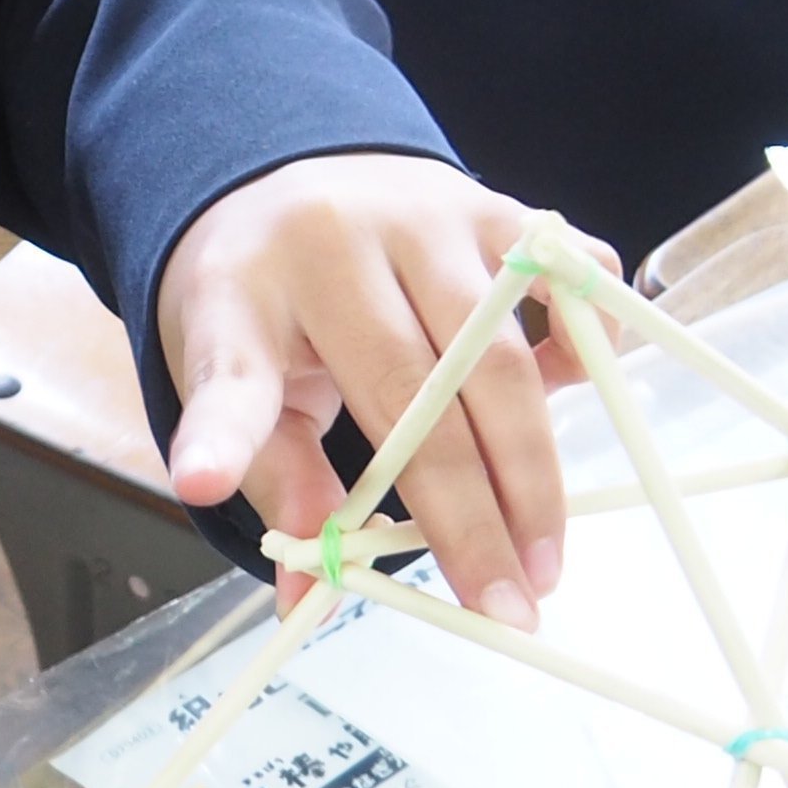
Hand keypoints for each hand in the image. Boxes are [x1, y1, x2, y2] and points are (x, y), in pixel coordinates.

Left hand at [155, 152, 587, 630]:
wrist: (282, 182)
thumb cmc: (258, 300)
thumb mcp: (228, 374)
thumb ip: (270, 476)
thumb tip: (310, 595)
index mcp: (247, 288)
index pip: (237, 377)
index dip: (224, 439)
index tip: (202, 488)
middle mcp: (342, 240)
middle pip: (418, 390)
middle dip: (468, 512)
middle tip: (501, 606)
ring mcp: (430, 215)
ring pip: (500, 353)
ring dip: (534, 467)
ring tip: (543, 560)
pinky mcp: (496, 208)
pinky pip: (566, 279)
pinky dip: (585, 343)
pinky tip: (575, 398)